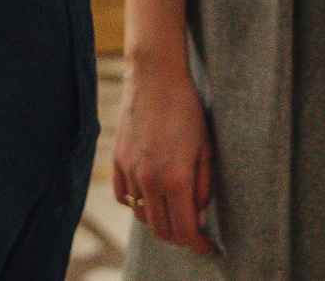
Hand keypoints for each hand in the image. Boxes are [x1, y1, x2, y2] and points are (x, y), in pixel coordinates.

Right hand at [114, 57, 217, 253]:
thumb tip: (199, 215)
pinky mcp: (117, 161)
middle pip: (162, 230)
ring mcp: (129, 171)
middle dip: (180, 237)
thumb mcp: (206, 148)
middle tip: (194, 233)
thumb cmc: (187, 110)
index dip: (198, 245)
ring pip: (141, 216)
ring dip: (159, 222)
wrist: (155, 78)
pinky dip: (138, 204)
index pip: (185, 230)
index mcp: (175, 179)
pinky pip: (124, 197)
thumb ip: (203, 186)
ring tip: (174, 213)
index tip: (207, 247)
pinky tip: (150, 196)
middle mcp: (149, 180)